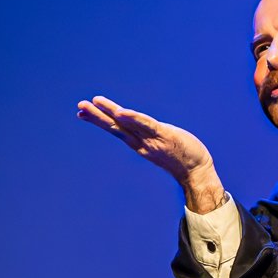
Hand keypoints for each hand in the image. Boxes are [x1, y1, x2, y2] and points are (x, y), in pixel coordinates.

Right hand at [76, 95, 216, 187]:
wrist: (198, 173)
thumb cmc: (181, 157)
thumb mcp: (161, 144)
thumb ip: (150, 136)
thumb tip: (142, 129)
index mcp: (139, 142)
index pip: (116, 128)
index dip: (99, 119)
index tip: (81, 113)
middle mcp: (142, 142)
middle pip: (116, 126)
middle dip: (97, 117)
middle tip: (79, 107)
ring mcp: (152, 140)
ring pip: (127, 124)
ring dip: (109, 113)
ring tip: (93, 103)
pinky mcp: (165, 136)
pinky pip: (147, 125)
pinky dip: (133, 119)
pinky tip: (121, 113)